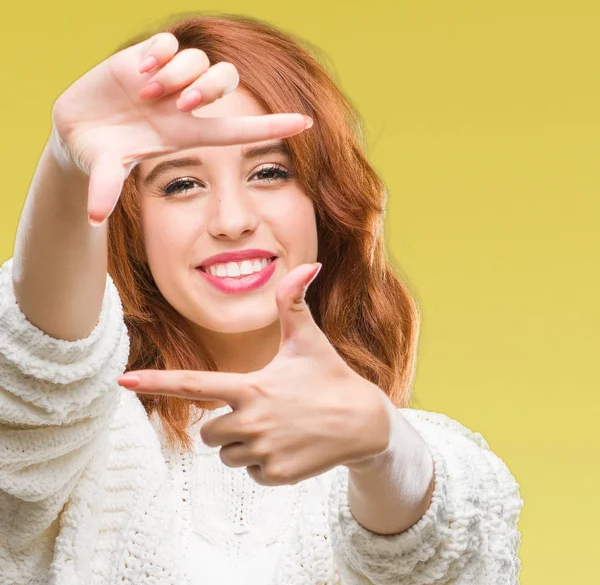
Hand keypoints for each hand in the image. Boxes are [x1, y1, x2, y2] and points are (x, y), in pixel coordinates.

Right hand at [50, 32, 310, 224]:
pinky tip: (140, 69)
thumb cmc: (104, 155)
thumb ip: (105, 188)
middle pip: (224, 81)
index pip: (239, 130)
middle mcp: (185, 104)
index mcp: (189, 134)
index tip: (307, 124)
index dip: (272, 127)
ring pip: (197, 60)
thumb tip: (91, 216)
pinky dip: (160, 52)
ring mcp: (168, 79)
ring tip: (146, 92)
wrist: (79, 129)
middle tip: (180, 104)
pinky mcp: (146, 56)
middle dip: (208, 89)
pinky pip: (169, 42)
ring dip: (176, 75)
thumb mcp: (108, 170)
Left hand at [117, 263, 391, 485]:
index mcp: (250, 387)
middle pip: (207, 432)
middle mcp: (250, 422)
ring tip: (278, 429)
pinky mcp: (275, 476)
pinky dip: (262, 463)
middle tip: (261, 412)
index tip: (122, 380)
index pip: (193, 385)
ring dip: (244, 445)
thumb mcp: (309, 339)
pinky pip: (249, 473)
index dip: (155, 381)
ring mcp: (263, 452)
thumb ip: (294, 303)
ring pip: (226, 455)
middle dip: (225, 424)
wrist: (363, 423)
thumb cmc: (329, 376)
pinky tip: (288, 448)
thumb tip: (308, 264)